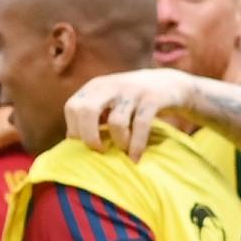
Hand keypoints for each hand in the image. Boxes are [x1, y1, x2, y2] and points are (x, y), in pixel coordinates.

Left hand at [64, 68, 201, 159]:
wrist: (170, 84)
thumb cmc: (133, 101)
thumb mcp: (109, 101)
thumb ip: (92, 116)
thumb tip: (70, 144)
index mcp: (95, 87)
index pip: (72, 107)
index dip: (75, 130)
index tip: (84, 147)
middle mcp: (111, 86)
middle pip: (86, 110)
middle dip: (89, 136)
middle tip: (99, 151)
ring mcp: (132, 91)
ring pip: (116, 122)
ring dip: (119, 142)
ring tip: (123, 152)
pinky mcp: (152, 99)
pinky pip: (141, 124)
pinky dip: (137, 145)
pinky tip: (135, 157)